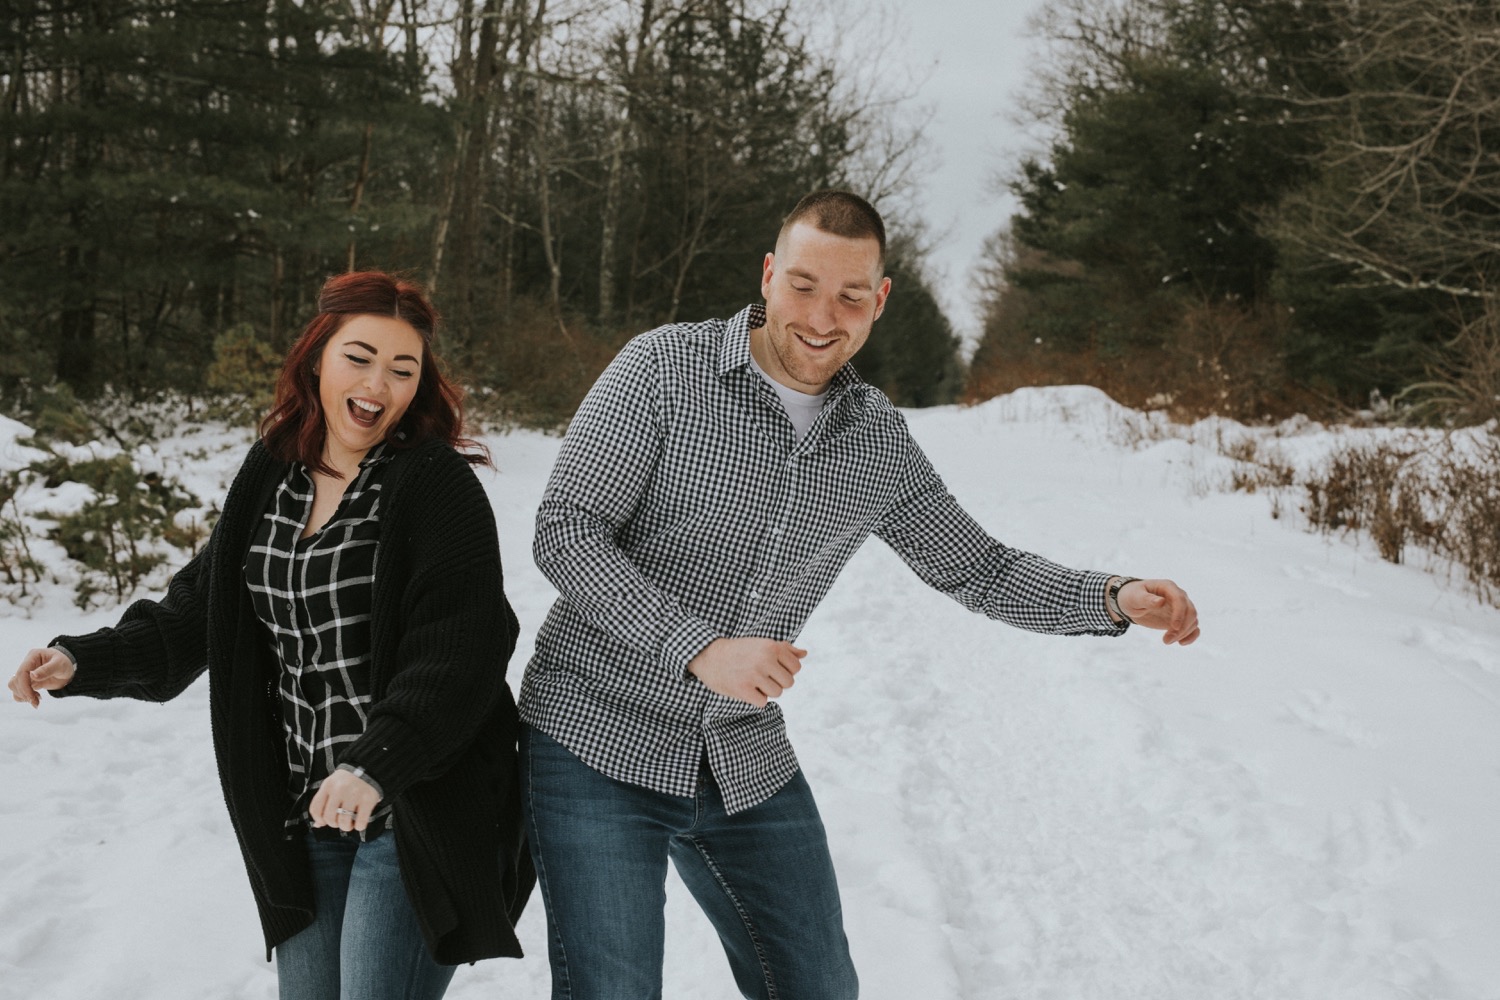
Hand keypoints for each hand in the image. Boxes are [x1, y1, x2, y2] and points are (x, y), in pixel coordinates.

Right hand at [9, 648, 76, 707]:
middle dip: (24, 693)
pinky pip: (19, 690)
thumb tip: (32, 675)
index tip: (31, 697)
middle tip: (36, 702)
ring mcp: (26, 673)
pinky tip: (35, 698)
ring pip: (14, 686)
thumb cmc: (65, 662)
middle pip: (16, 681)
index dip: (24, 686)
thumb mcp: (60, 664)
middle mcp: (27, 664)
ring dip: (23, 696)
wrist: (68, 668)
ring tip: (36, 700)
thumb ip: (47, 669)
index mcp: (33, 656)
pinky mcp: (28, 682)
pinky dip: (24, 697)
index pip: (22, 673)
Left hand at [309, 770, 380, 833]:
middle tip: (339, 822)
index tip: (324, 822)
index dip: (318, 820)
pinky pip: (360, 822)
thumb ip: (323, 803)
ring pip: (344, 822)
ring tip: (349, 823)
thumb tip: (318, 824)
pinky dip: (359, 826)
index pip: (315, 809)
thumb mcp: (331, 786)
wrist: (367, 768)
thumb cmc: (347, 780)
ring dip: (346, 827)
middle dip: (334, 824)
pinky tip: (359, 823)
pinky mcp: (368, 800)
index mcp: (328, 786)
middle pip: (329, 817)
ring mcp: (354, 795)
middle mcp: (339, 789)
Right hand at [688, 637, 805, 707]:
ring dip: (766, 691)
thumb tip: (804, 654)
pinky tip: (746, 688)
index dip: (785, 670)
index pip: (796, 667)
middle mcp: (765, 659)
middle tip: (762, 676)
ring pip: (777, 693)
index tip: (771, 668)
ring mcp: (754, 675)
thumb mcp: (762, 644)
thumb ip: (784, 649)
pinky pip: (763, 702)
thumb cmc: (739, 650)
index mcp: (772, 646)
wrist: (708, 655)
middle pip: (789, 683)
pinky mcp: (743, 689)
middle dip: (777, 682)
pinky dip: (756, 699)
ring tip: (752, 681)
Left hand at [1118, 579, 1199, 645]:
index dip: (1179, 614)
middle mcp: (1178, 596)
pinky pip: (1193, 627)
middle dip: (1182, 628)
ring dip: (1183, 634)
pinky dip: (1191, 636)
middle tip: (1166, 640)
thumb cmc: (1131, 596)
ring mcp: (1180, 608)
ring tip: (1166, 641)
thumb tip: (1161, 602)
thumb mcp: (1134, 597)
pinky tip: (1181, 643)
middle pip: (1190, 612)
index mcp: (1168, 587)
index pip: (1180, 599)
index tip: (1173, 627)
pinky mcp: (1180, 618)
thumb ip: (1146, 599)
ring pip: (1192, 621)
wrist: (1130, 602)